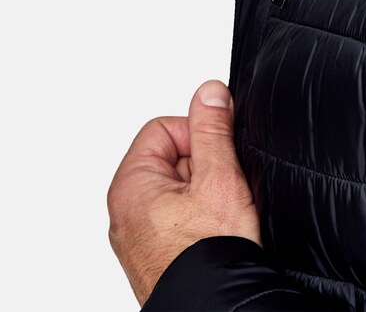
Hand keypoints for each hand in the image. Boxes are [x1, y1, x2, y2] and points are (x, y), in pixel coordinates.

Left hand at [108, 80, 260, 304]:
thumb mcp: (220, 178)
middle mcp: (125, 213)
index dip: (198, 136)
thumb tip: (209, 92)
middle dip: (204, 169)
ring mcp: (138, 239)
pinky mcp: (155, 256)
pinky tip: (216, 235)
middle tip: (222, 192)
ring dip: (205, 196)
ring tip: (220, 219)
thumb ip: (213, 130)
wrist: (217, 309)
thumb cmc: (210, 257)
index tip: (218, 157)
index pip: (165, 129)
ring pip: (179, 191)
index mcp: (130, 187)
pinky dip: (200, 221)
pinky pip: (179, 220)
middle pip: (172, 158)